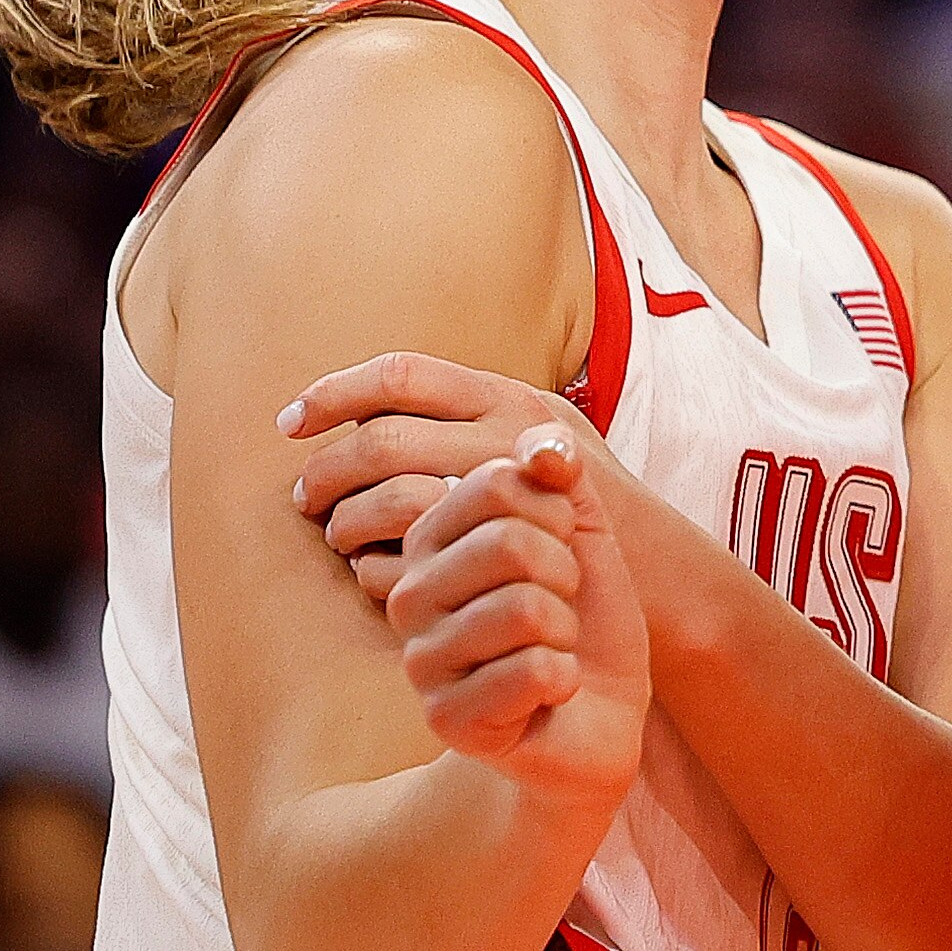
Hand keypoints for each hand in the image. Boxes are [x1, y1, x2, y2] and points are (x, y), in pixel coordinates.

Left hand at [285, 355, 590, 608]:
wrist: (661, 573)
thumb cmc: (583, 505)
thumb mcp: (542, 436)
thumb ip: (477, 418)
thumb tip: (377, 407)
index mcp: (507, 397)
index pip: (402, 375)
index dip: (336, 392)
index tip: (290, 420)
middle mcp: (509, 432)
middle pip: (384, 438)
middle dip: (328, 469)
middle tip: (303, 497)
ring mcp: (510, 492)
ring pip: (389, 499)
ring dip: (346, 521)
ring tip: (335, 537)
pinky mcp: (506, 551)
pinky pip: (416, 556)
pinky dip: (378, 569)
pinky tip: (371, 575)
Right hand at [387, 424, 650, 808]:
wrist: (598, 712)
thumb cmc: (584, 614)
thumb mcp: (583, 530)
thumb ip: (561, 475)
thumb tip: (545, 444)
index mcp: (432, 538)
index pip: (495, 480)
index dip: (556, 512)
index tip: (559, 546)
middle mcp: (411, 594)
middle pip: (509, 541)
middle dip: (564, 573)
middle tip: (561, 604)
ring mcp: (421, 659)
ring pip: (524, 608)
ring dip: (565, 630)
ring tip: (553, 647)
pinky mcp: (445, 718)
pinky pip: (533, 671)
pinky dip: (564, 678)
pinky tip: (549, 692)